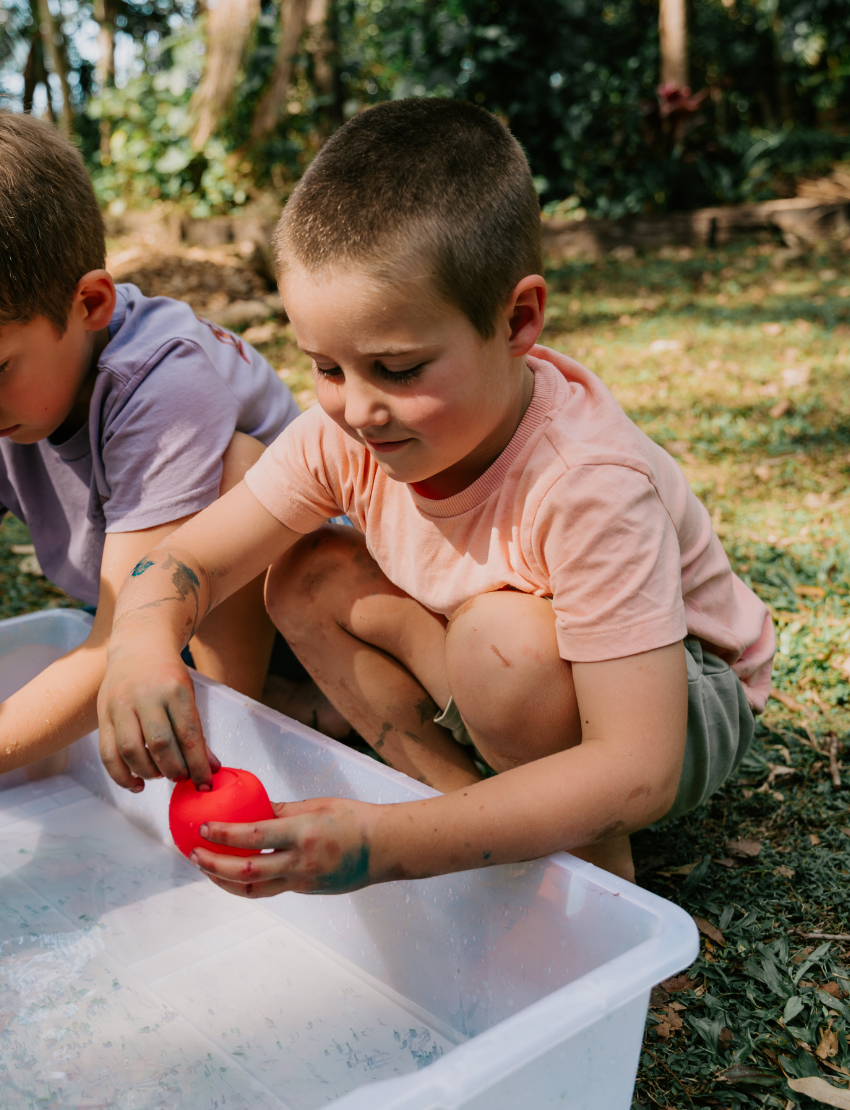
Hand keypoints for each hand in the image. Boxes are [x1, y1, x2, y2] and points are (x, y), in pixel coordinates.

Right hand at [97, 642, 219, 791]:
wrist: (138, 645)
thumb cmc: (168, 675)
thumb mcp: (188, 695)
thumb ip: (197, 732)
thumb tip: (211, 768)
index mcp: (174, 690)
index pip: (188, 734)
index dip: (198, 764)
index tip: (206, 783)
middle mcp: (145, 696)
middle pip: (159, 744)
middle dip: (174, 770)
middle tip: (182, 778)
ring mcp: (120, 705)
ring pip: (131, 750)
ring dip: (149, 772)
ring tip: (162, 774)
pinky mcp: (103, 714)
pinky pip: (108, 753)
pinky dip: (122, 775)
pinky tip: (137, 783)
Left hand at [190, 797, 379, 895]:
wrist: (384, 848)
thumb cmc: (353, 818)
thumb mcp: (316, 805)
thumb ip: (282, 810)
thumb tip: (251, 807)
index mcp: (304, 834)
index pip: (255, 837)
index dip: (225, 834)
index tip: (204, 828)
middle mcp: (301, 862)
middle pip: (246, 871)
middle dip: (214, 864)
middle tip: (194, 853)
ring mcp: (303, 881)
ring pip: (253, 889)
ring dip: (224, 880)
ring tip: (206, 867)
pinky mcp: (305, 890)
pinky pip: (270, 888)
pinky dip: (247, 881)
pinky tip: (235, 871)